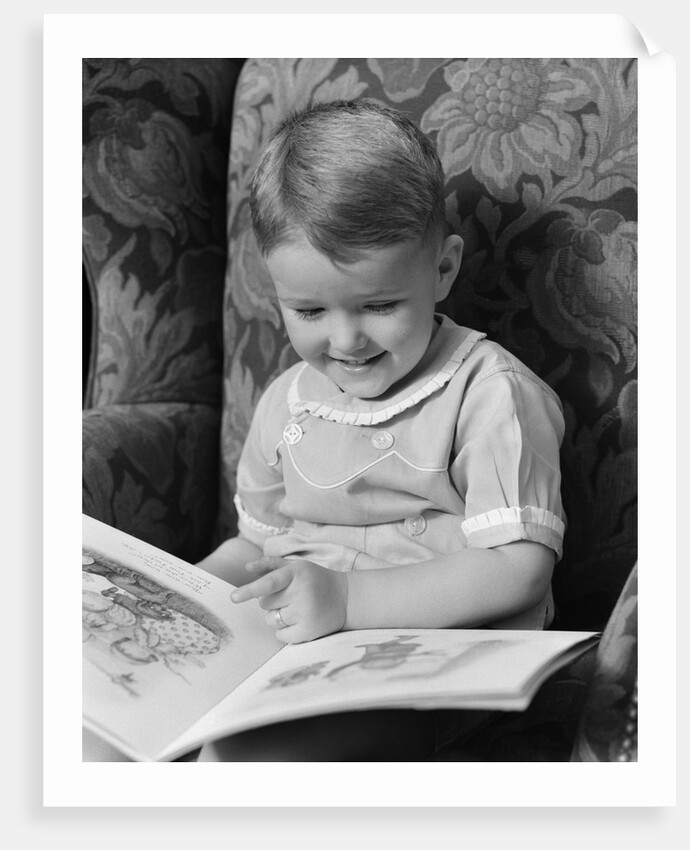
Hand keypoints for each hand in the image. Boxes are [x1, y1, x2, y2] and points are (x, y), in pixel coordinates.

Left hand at [230, 557, 347, 643]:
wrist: (346, 598)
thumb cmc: (315, 580)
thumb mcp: (297, 566)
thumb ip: (270, 564)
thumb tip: (246, 568)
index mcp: (297, 573)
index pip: (269, 583)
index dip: (250, 590)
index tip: (233, 597)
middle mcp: (301, 593)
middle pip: (265, 603)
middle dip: (272, 601)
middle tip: (290, 597)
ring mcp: (306, 613)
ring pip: (270, 620)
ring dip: (277, 617)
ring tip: (296, 609)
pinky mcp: (309, 631)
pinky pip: (280, 636)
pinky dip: (285, 631)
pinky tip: (299, 621)